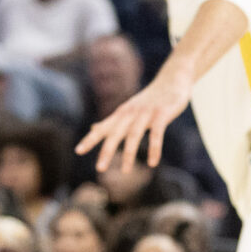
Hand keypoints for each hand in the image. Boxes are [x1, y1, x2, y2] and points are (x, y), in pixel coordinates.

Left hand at [74, 70, 190, 175]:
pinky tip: (152, 163)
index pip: (103, 128)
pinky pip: (156, 134)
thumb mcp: (127, 109)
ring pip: (134, 134)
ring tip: (125, 172)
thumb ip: (112, 121)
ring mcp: (146, 113)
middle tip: (99, 169)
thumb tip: (93, 128)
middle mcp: (130, 113)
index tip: (77, 151)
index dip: (90, 139)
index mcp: (121, 114)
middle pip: (115, 133)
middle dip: (107, 151)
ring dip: (129, 153)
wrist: (172, 79)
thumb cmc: (149, 99)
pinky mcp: (161, 114)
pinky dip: (154, 149)